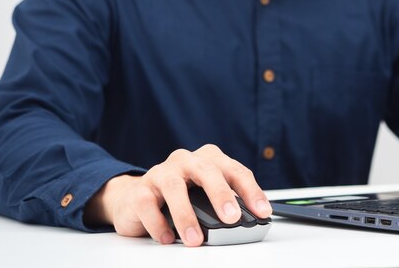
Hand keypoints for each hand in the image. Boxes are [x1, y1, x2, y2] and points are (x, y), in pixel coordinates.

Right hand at [84, 144, 271, 245]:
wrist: (135, 198)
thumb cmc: (181, 196)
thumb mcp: (207, 196)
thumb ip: (225, 203)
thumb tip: (249, 222)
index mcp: (209, 159)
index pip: (235, 171)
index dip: (251, 191)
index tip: (263, 212)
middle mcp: (187, 160)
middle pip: (207, 171)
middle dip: (221, 195)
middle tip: (231, 218)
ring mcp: (162, 172)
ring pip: (174, 187)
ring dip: (186, 215)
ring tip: (195, 239)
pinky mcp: (140, 189)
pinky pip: (148, 204)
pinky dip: (158, 223)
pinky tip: (167, 238)